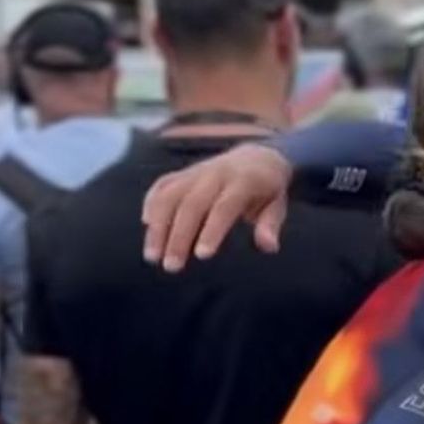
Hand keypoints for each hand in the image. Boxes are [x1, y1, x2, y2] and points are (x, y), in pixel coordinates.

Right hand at [142, 144, 291, 270]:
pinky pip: (162, 185)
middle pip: (192, 204)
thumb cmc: (268, 190)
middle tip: (171, 267)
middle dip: (178, 236)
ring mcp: (196, 172)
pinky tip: (146, 225)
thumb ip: (271, 225)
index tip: (201, 256)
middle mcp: (215, 174)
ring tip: (152, 256)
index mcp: (243, 181)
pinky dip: (151, 202)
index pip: (224, 206)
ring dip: (158, 226)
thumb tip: (269, 246)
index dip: (212, 230)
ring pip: (170, 196)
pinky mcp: (183, 173)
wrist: (257, 156)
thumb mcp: (278, 205)